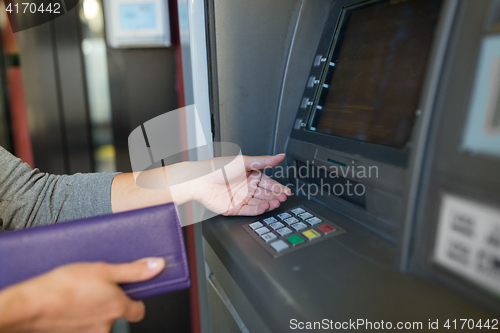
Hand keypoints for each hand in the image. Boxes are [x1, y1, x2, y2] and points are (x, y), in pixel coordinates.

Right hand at [0, 257, 164, 332]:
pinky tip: (70, 301)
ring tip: (81, 291)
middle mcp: (106, 326)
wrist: (30, 304)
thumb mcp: (104, 269)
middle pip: (117, 315)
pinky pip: (81, 324)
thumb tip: (157, 266)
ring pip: (98, 320)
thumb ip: (134, 270)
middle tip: (99, 286)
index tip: (128, 289)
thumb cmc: (64, 286)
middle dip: (111, 302)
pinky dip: (79, 314)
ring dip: (93, 307)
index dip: (136, 299)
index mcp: (117, 308)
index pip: (139, 311)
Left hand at [169, 154, 291, 215]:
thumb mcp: (245, 161)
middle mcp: (247, 187)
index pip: (268, 183)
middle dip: (276, 196)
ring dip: (269, 203)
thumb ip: (264, 161)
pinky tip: (265, 207)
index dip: (278, 187)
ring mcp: (241, 198)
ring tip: (276, 202)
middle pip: (265, 194)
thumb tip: (280, 156)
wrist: (200, 180)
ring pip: (259, 203)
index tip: (287, 191)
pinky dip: (258, 210)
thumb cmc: (218, 167)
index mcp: (250, 175)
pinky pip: (250, 211)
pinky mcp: (235, 208)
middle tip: (283, 198)